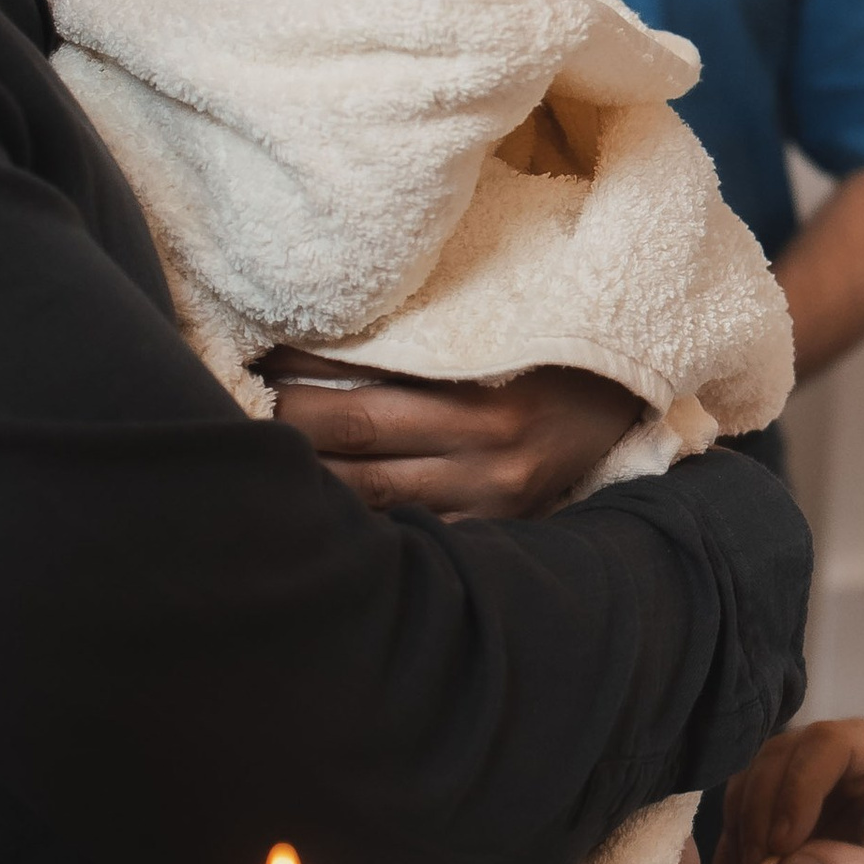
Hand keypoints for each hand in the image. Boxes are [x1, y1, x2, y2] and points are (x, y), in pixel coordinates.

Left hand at [265, 357, 642, 519]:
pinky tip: (319, 504)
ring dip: (310, 476)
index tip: (253, 356)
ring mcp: (487, 503)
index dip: (296, 378)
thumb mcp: (491, 331)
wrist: (625, 398)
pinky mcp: (492, 531)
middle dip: (287, 425)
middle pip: (354, 444)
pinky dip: (360, 520)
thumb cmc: (547, 348)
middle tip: (237, 401)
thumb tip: (323, 327)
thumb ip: (418, 335)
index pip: (360, 395)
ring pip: (370, 498)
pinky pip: (410, 536)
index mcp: (484, 403)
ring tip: (262, 454)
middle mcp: (485, 458)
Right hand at [717, 717, 863, 863]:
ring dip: (741, 828)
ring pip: (758, 780)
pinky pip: (754, 814)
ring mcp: (821, 780)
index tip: (782, 843)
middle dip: (760, 811)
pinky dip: (737, 847)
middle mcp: (852, 754)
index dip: (796, 788)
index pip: (828, 745)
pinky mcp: (799, 810)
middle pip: (783, 757)